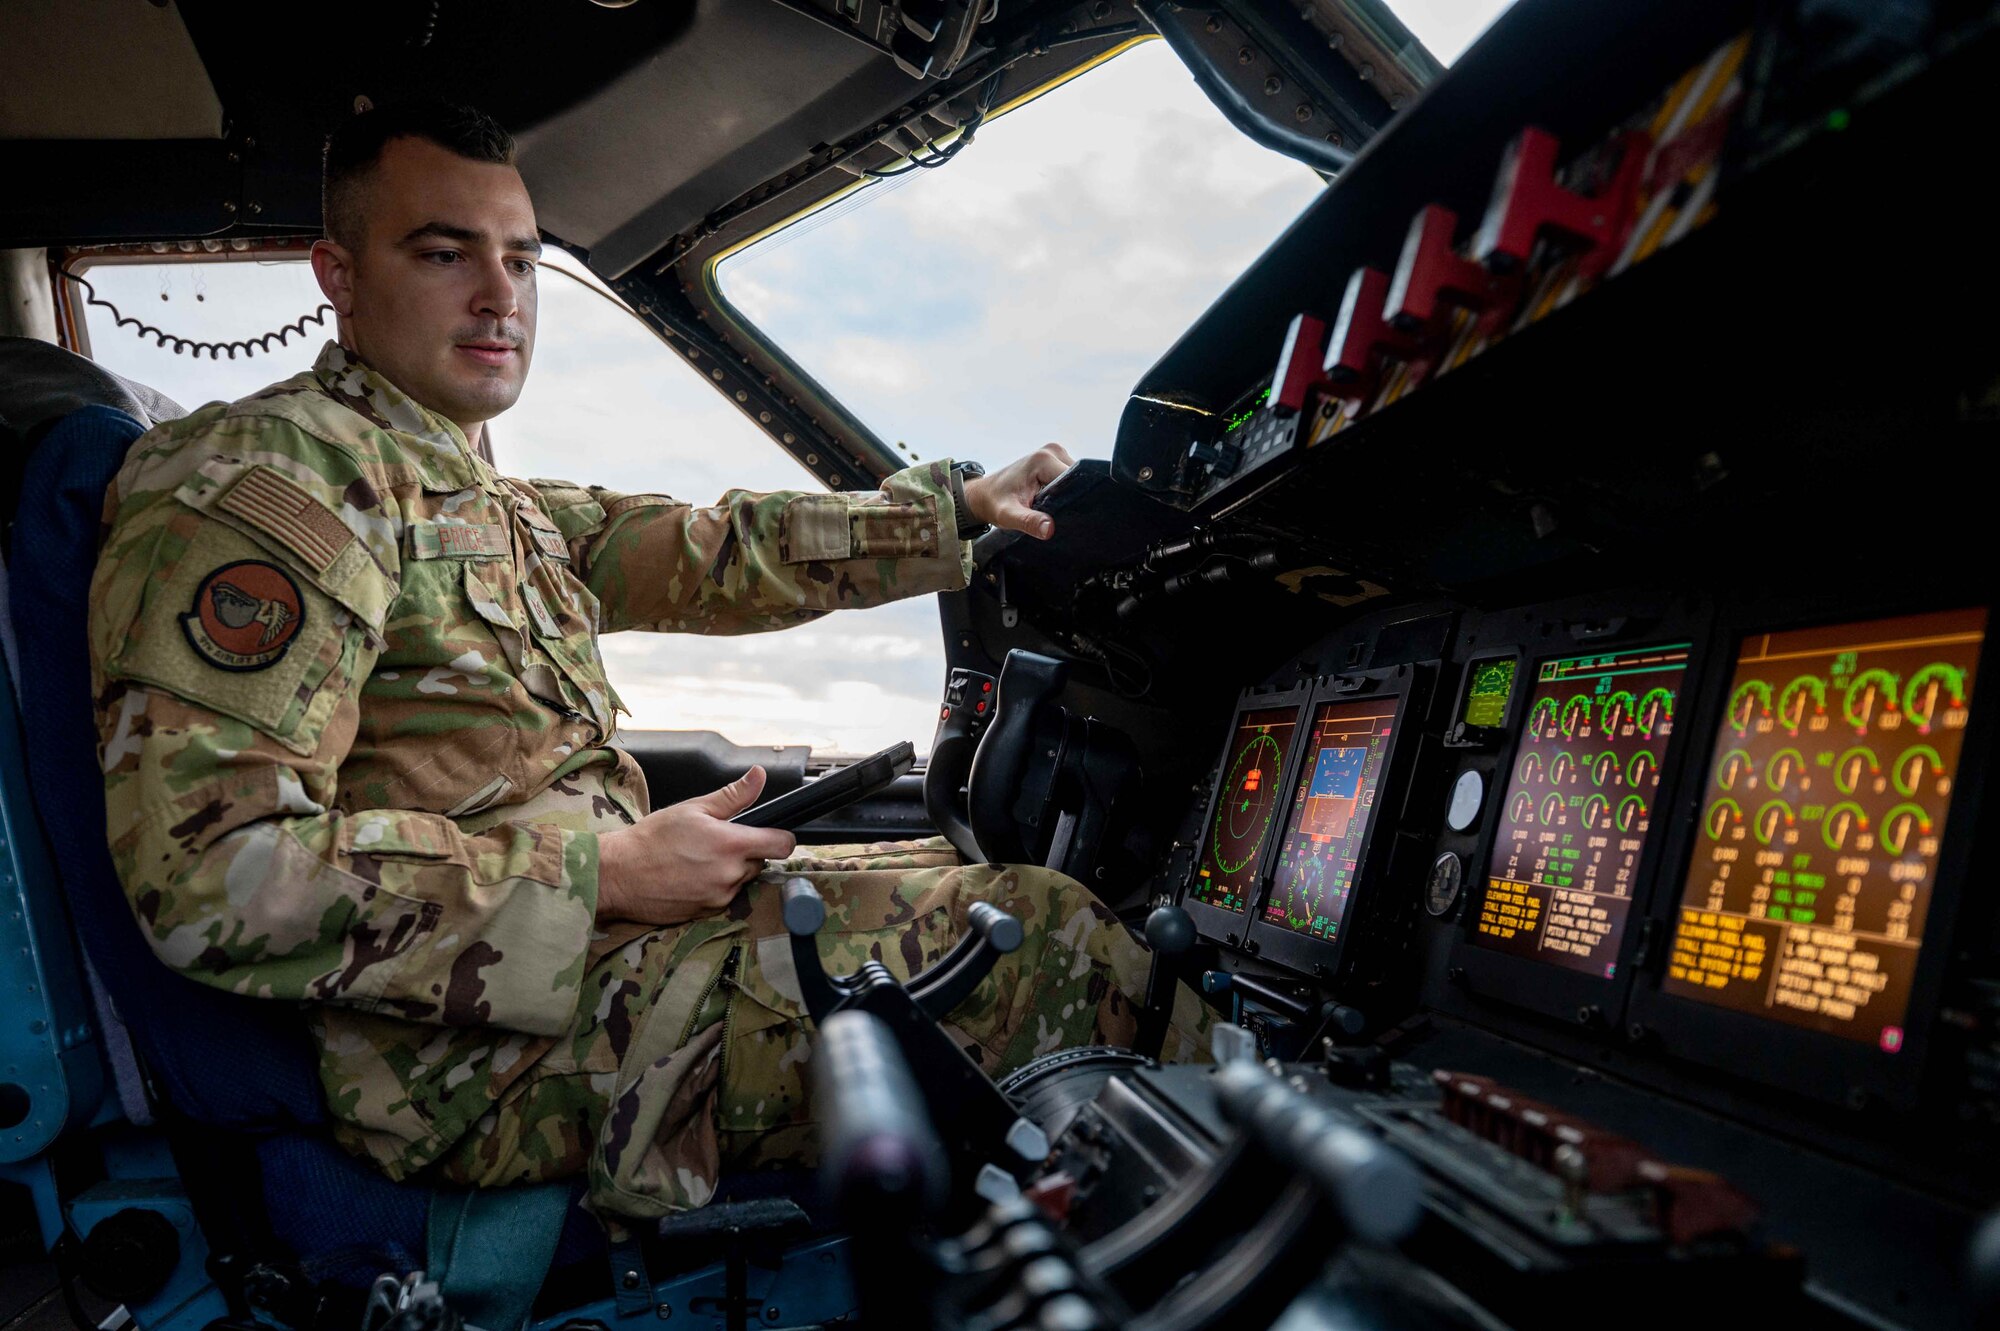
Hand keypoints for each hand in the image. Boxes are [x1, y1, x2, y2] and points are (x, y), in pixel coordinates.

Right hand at [594, 766, 795, 925]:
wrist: (619, 874)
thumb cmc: (652, 838)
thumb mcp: (693, 808)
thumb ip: (733, 796)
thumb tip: (759, 775)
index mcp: (731, 844)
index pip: (782, 845)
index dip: (782, 837)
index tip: (772, 834)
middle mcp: (730, 874)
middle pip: (760, 862)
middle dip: (746, 853)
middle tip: (715, 843)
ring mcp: (720, 896)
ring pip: (741, 880)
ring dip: (730, 871)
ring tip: (699, 860)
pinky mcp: (707, 913)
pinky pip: (724, 897)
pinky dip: (715, 887)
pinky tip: (691, 877)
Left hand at [962, 443, 1074, 540]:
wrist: (984, 495)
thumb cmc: (994, 503)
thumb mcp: (1009, 516)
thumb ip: (1029, 522)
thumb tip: (1049, 529)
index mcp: (1043, 459)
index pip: (1075, 480)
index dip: (1075, 499)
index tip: (1066, 515)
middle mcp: (1052, 451)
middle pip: (1078, 479)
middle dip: (1072, 498)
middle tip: (1056, 514)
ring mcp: (1055, 455)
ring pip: (1076, 480)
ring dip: (1069, 495)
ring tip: (1053, 508)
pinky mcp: (1055, 462)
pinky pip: (1070, 479)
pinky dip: (1065, 492)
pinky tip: (1054, 502)